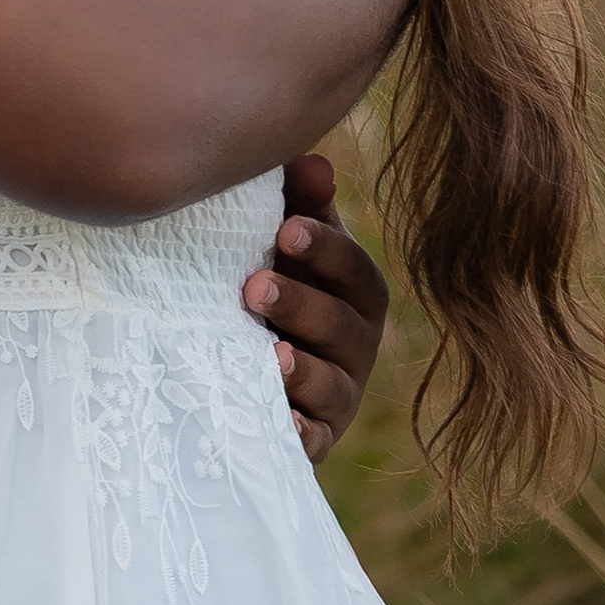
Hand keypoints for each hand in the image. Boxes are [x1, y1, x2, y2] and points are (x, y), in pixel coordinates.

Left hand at [242, 155, 390, 465]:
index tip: (284, 230)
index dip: (326, 250)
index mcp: (356, 292)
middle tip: (253, 288)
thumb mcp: (286, 243)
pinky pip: (312, 441)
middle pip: (342, 327)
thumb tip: (312, 163)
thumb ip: (300, 203)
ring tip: (271, 356)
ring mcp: (338, 394)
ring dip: (303, 371)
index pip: (355, 270)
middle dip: (302, 306)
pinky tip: (277, 420)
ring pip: (331, 386)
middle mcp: (357, 344)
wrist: (248, 361)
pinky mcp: (315, 437)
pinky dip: (297, 433)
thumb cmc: (274, 278)